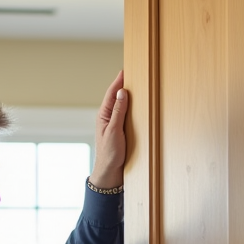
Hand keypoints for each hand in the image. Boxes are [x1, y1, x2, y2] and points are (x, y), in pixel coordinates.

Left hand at [89, 71, 127, 190]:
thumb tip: (121, 92)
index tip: (125, 70)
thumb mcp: (114, 131)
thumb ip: (118, 111)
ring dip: (129, 97)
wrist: (110, 173)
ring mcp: (116, 125)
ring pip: (123, 107)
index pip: (111, 94)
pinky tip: (139, 107)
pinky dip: (133, 110)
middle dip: (124, 85)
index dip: (118, 81)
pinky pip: (128, 117)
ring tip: (137, 86)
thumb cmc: (109, 154)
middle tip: (132, 73)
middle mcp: (109, 118)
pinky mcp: (122, 132)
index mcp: (104, 115)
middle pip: (117, 98)